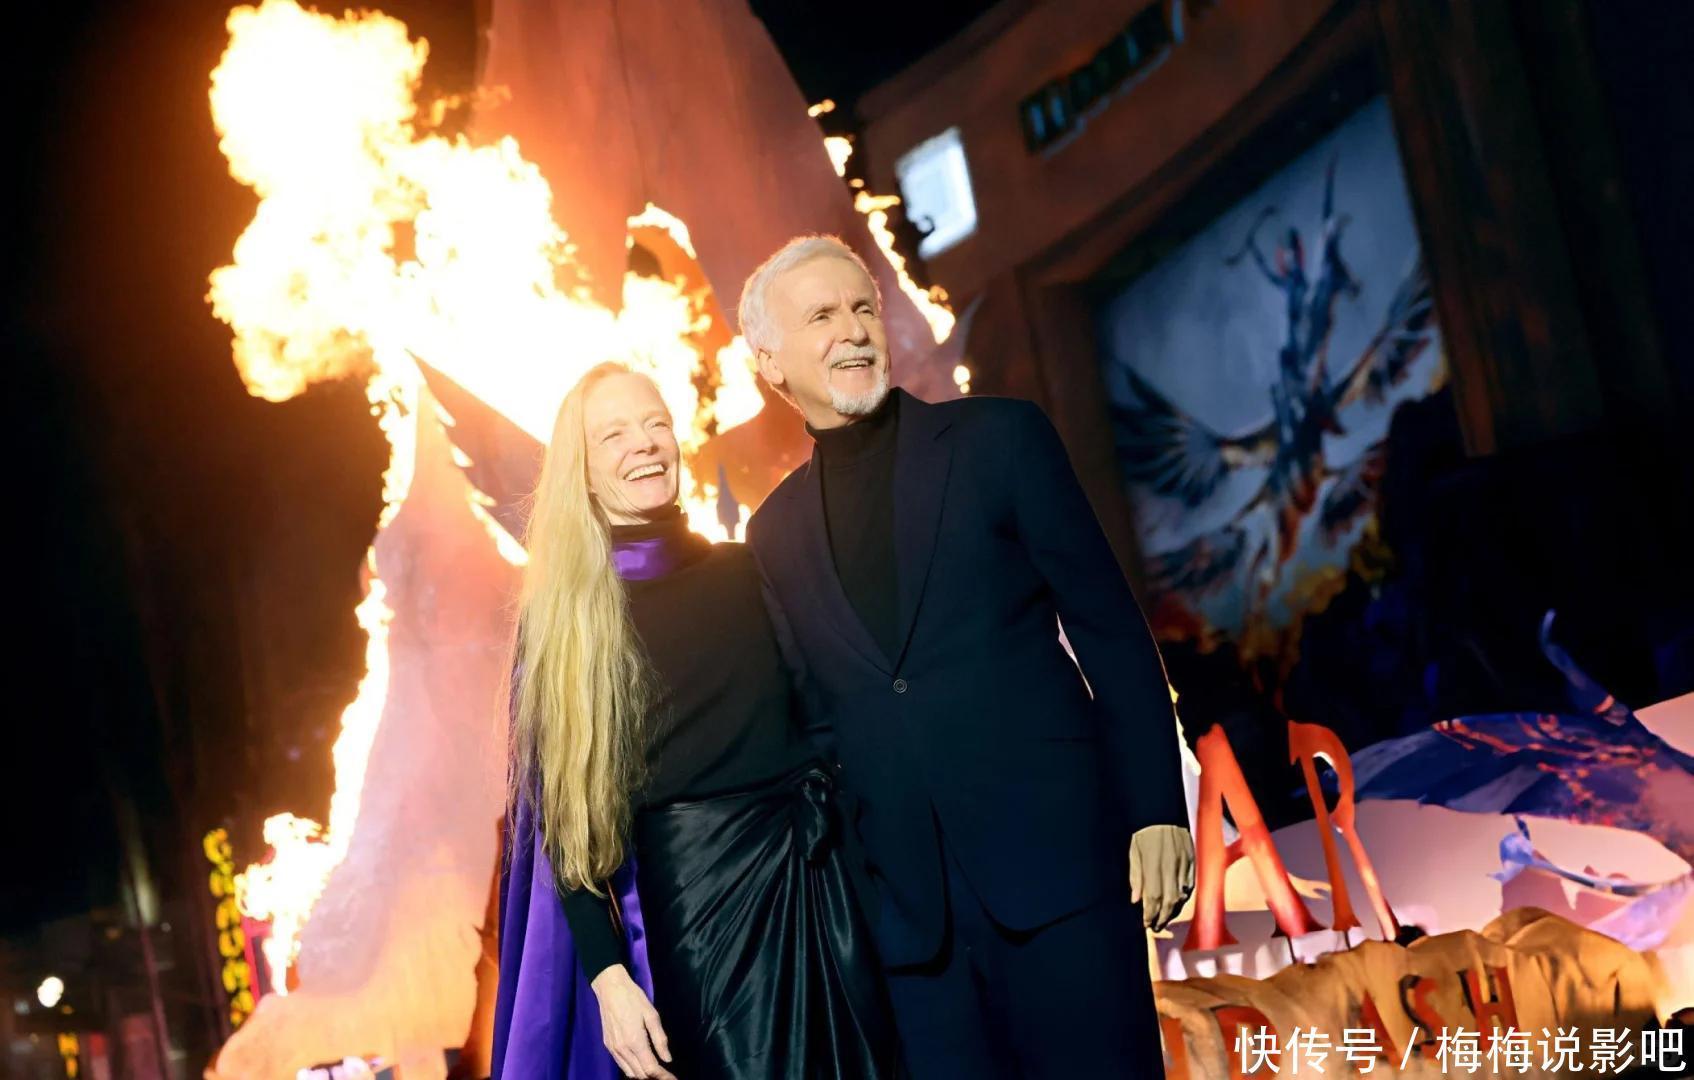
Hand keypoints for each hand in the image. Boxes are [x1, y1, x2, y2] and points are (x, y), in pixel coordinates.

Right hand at [590, 964, 675, 1078]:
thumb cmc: (633, 998)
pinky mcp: (608, 1046)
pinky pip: (621, 1065)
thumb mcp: (652, 1015)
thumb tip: (667, 1058)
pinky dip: (632, 1069)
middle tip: (667, 1075)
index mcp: (635, 1041)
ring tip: (656, 1072)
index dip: (663, 1076)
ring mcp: (613, 1049)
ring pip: (629, 1072)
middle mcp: (622, 1050)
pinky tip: (640, 1064)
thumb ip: (660, 1039)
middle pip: (640, 1074)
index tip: (673, 1079)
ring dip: (643, 1075)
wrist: (610, 989)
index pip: (651, 1069)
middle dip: (655, 1077)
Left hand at [1129, 824, 1194, 931]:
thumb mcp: (1133, 851)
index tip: (1145, 923)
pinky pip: (1191, 884)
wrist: (1162, 812)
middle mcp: (1170, 865)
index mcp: (1153, 863)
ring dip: (1173, 910)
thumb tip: (1136, 899)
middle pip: (1169, 900)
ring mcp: (1184, 863)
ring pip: (1182, 895)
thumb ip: (1135, 876)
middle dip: (1162, 917)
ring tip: (1165, 919)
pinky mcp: (1193, 860)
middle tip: (1155, 927)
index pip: (1154, 897)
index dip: (1150, 913)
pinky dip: (1185, 896)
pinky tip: (1178, 903)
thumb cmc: (1144, 832)